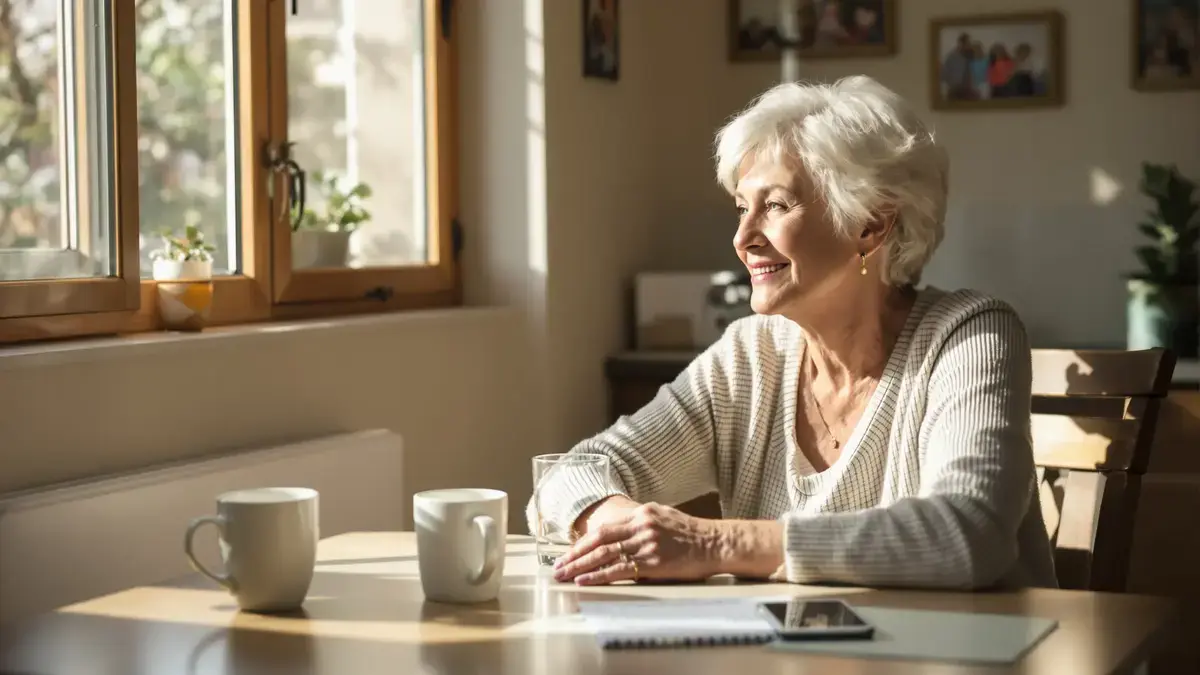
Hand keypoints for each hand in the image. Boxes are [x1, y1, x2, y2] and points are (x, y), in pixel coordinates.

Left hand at [553, 502, 721, 584]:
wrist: (716, 543)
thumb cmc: (692, 534)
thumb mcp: (663, 517)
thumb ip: (641, 522)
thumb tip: (621, 531)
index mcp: (642, 513)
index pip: (604, 528)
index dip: (582, 541)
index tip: (567, 552)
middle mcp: (641, 525)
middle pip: (598, 540)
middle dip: (574, 554)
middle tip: (557, 566)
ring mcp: (646, 543)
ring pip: (604, 554)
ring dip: (580, 565)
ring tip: (564, 575)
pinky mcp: (654, 562)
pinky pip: (619, 569)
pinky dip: (599, 575)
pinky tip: (585, 580)